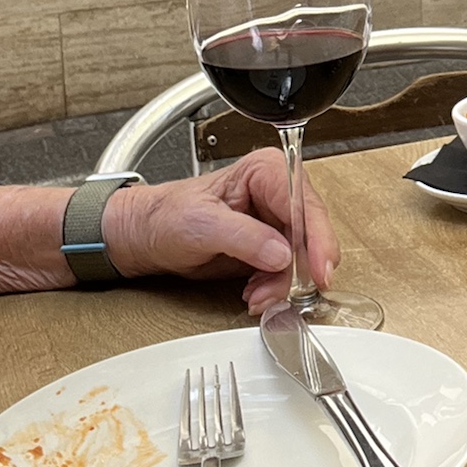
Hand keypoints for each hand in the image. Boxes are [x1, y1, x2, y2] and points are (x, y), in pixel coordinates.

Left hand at [104, 151, 340, 309]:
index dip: (317, 240)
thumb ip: (244, 237)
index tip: (319, 270)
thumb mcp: (201, 224)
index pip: (305, 204)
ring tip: (257, 295)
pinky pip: (288, 271)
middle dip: (297, 269)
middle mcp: (276, 193)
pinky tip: (255, 292)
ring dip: (282, 284)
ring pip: (301, 258)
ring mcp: (275, 221)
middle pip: (310, 234)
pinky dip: (274, 288)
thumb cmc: (165, 217)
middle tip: (282, 293)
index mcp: (265, 171)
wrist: (148, 236)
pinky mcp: (270, 245)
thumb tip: (281, 253)